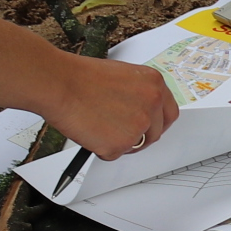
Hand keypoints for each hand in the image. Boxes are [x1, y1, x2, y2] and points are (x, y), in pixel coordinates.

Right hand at [45, 57, 180, 159]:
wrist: (60, 83)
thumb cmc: (82, 77)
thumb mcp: (124, 76)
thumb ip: (139, 94)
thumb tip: (140, 111)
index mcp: (154, 84)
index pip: (169, 112)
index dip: (159, 123)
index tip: (151, 127)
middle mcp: (152, 104)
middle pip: (155, 133)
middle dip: (140, 136)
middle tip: (121, 134)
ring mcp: (138, 125)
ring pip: (135, 145)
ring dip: (120, 142)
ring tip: (98, 126)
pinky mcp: (120, 144)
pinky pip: (114, 154)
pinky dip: (102, 149)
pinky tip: (90, 131)